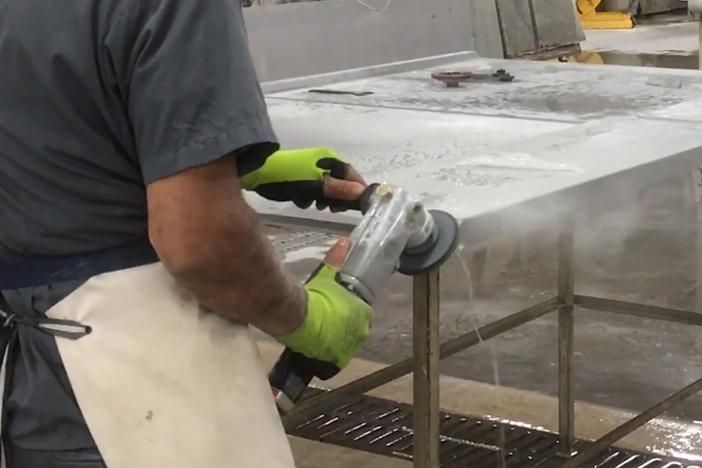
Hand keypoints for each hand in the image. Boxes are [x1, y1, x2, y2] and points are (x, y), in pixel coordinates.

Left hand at [240, 147, 366, 210]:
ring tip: (315, 205)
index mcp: (329, 160)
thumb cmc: (287, 178)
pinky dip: (310, 197)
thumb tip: (361, 193)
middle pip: (340, 183)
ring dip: (322, 199)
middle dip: (337, 197)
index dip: (357, 191)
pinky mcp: (300, 176)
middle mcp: (323, 162)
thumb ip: (337, 190)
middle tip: (331, 209)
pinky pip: (313, 189)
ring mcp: (311, 168)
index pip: (352, 175)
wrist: (256, 172)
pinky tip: (301, 201)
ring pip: (326, 188)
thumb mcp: (313, 185)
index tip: (356, 207)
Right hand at [275, 238, 373, 369]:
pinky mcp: (335, 359)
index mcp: (364, 313)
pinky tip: (320, 346)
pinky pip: (337, 357)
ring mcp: (349, 348)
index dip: (355, 311)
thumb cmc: (316, 296)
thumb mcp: (326, 275)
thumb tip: (344, 241)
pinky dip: (330, 352)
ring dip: (340, 339)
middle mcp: (361, 332)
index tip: (343, 308)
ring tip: (324, 332)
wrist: (297, 317)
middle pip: (358, 329)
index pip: (365, 313)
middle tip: (332, 319)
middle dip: (348, 325)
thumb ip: (337, 259)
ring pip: (348, 343)